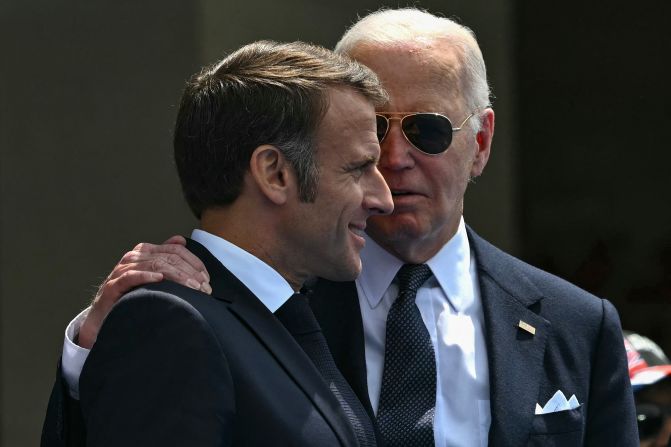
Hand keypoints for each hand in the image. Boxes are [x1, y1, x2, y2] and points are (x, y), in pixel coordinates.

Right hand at [78, 235, 210, 348]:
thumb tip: (181, 239)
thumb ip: (165, 256)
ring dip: (177, 276)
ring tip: (192, 288)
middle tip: (204, 288)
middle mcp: (134, 257)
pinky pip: (131, 276)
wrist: (105, 316)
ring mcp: (122, 269)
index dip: (194, 262)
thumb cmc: (132, 294)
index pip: (175, 250)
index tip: (206, 279)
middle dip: (190, 272)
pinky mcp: (113, 285)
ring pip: (155, 265)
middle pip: (169, 257)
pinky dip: (147, 276)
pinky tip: (160, 280)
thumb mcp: (152, 274)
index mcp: (145, 251)